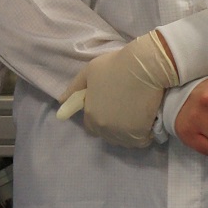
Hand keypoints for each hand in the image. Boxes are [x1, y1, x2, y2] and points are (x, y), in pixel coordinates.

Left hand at [64, 30, 178, 147]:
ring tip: (136, 118)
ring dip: (128, 133)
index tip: (110, 111)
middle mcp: (104, 128)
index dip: (100, 119)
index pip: (91, 127)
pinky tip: (146, 123)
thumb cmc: (116, 66)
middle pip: (107, 135)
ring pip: (124, 140)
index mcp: (91, 115)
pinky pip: (140, 142)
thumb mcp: (89, 73)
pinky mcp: (141, 134)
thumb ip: (74, 89)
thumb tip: (61, 101)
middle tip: (125, 112)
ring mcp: (123, 132)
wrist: (145, 67)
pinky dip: (143, 136)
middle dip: (114, 127)